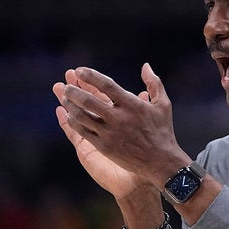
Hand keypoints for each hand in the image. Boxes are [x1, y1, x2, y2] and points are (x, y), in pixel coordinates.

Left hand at [54, 68, 171, 228]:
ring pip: (82, 116)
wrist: (161, 162)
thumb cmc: (163, 131)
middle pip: (89, 100)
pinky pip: (83, 132)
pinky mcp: (104, 147)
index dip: (91, 76)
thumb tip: (146, 66)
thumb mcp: (163, 104)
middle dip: (74, 90)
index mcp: (132, 105)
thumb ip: (154, 83)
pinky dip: (74, 122)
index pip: (106, 85)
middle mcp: (119, 118)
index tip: (80, 70)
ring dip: (70, 105)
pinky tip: (69, 115)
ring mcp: (110, 134)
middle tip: (67, 85)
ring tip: (65, 97)